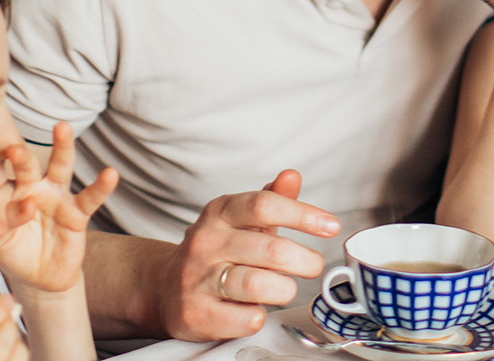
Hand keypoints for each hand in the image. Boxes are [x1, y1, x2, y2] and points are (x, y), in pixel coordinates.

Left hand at [0, 122, 118, 293]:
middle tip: (15, 150)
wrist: (39, 276)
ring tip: (62, 128)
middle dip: (22, 157)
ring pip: (60, 167)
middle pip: (28, 165)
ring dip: (62, 146)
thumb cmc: (14, 251)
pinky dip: (101, 186)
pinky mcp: (77, 213)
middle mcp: (33, 187)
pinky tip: (111, 174)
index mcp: (8, 192)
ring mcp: (56, 197)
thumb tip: (20, 207)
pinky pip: (90, 197)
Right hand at [154, 169, 340, 340]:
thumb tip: (292, 175)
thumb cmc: (216, 252)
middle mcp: (206, 242)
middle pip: (271, 249)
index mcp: (220, 212)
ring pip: (259, 284)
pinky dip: (260, 315)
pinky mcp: (196, 313)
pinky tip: (257, 309)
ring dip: (284, 289)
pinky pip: (245, 318)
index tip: (331, 226)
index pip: (264, 205)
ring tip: (285, 288)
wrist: (162, 288)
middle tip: (313, 266)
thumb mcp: (240, 220)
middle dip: (305, 261)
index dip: (303, 214)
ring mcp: (198, 278)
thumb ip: (271, 199)